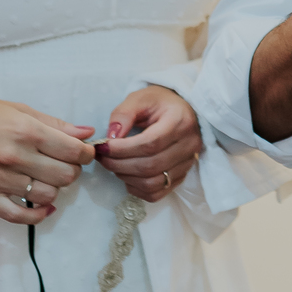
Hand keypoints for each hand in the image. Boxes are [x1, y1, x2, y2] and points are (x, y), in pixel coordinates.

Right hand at [0, 94, 94, 223]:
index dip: (85, 153)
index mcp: (26, 131)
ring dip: (54, 189)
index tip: (82, 152)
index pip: (74, 152)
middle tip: (64, 163)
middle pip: (65, 176)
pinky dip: (38, 215)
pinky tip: (44, 207)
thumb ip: (54, 123)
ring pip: (47, 196)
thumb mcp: (17, 109)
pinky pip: (19, 216)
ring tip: (46, 178)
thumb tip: (86, 133)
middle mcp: (15, 157)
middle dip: (72, 170)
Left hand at [96, 86, 202, 201]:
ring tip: (114, 165)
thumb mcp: (140, 98)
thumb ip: (123, 114)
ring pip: (153, 183)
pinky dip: (137, 189)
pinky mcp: (182, 176)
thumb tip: (111, 138)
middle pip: (150, 166)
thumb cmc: (159, 103)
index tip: (103, 147)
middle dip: (119, 165)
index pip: (150, 143)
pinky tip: (127, 176)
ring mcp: (188, 163)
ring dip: (126, 178)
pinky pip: (157, 193)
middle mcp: (189, 145)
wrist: (182, 111)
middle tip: (102, 157)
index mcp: (180, 121)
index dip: (123, 149)